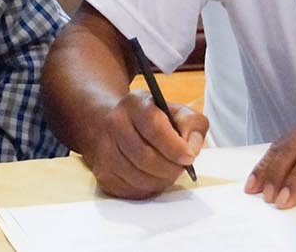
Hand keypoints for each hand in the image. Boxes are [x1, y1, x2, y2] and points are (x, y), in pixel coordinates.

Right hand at [85, 90, 206, 198]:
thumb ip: (192, 124)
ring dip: (161, 180)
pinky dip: (148, 189)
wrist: (114, 124)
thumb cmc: (150, 120)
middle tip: (181, 168)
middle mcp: (114, 124)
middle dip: (170, 168)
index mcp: (135, 104)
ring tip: (168, 171)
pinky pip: (132, 191)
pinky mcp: (103, 173)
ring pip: (139, 178)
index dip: (174, 147)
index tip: (189, 157)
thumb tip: (191, 149)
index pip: (154, 127)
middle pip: (146, 158)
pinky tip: (152, 177)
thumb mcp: (175, 111)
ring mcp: (104, 149)